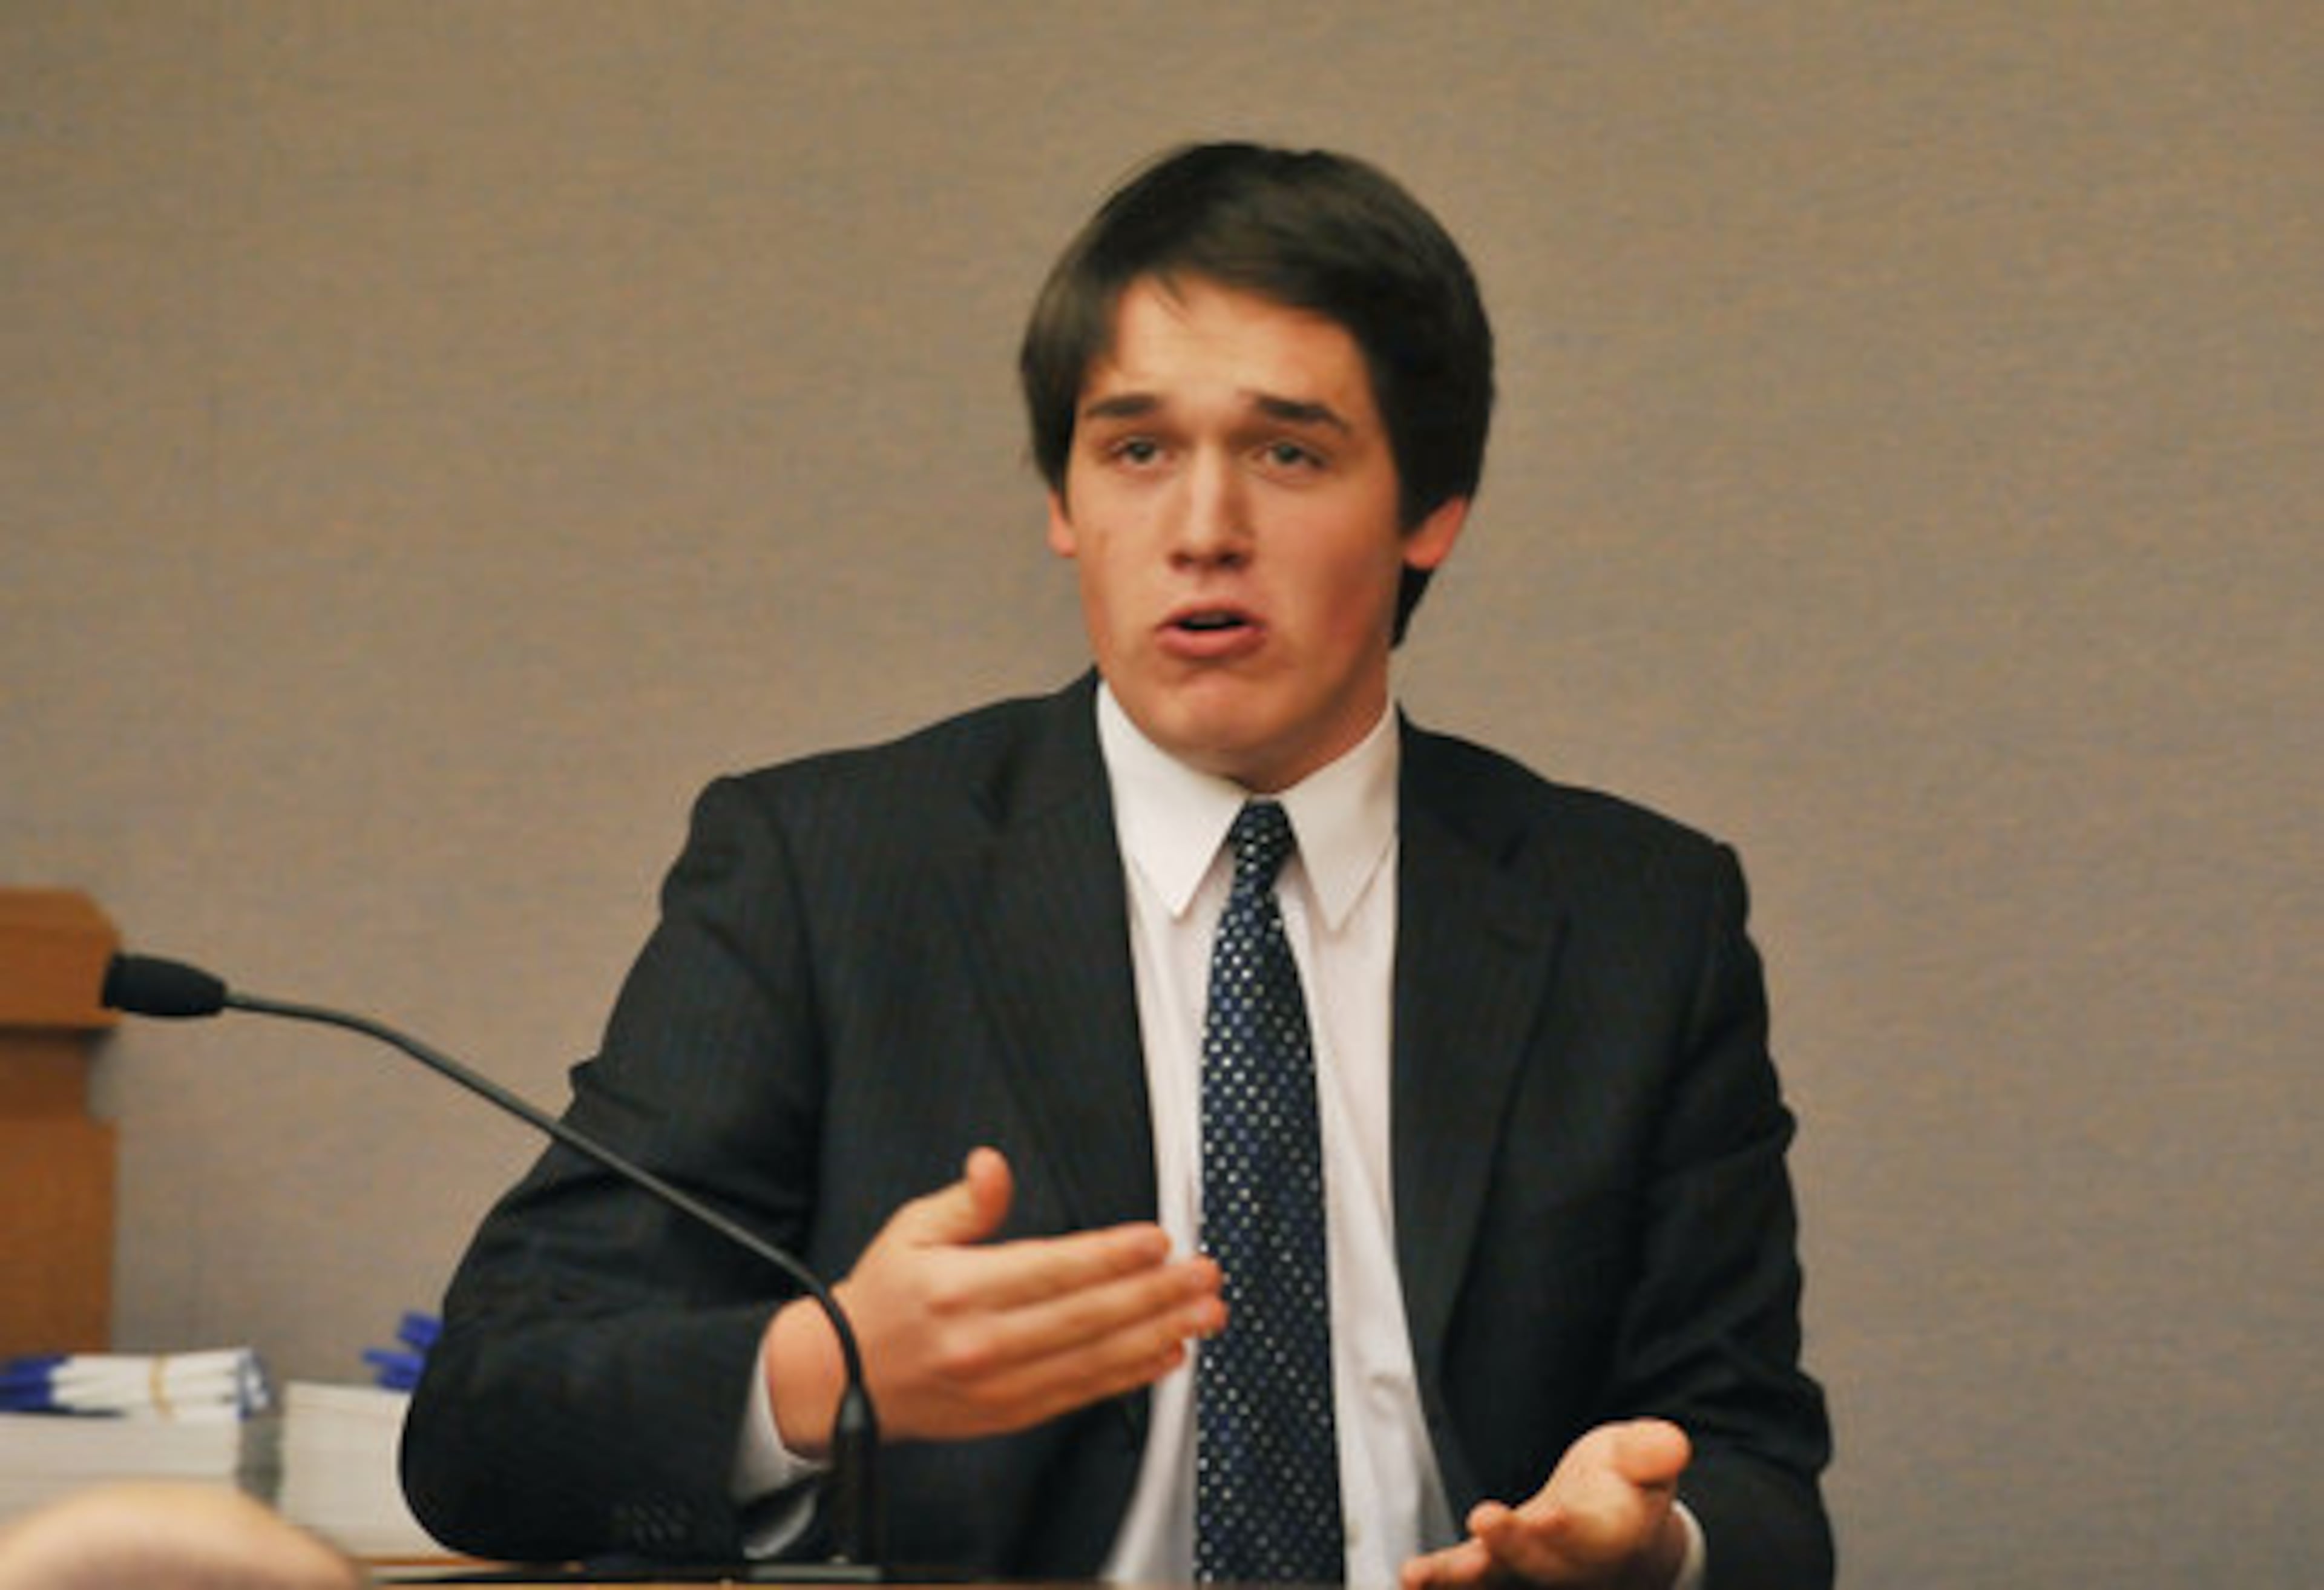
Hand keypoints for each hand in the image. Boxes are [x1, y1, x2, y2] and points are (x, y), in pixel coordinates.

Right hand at [762, 1146, 1222, 1452]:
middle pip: (1086, 1317)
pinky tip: (1167, 1353)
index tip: (1159, 1241)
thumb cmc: (883, 1298)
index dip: (1111, 1256)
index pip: (1051, 1270)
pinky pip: (1082, 1395)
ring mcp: (998, 1385)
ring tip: (1204, 1314)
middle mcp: (982, 1342)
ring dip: (1158, 1334)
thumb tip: (992, 1165)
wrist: (841, 1379)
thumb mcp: (910, 1231)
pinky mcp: (1009, 1415)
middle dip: (1155, 1295)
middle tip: (1204, 1275)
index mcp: (957, 1290)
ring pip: (1094, 1360)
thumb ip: (963, 1203)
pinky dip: (1130, 1376)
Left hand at [1401, 1420, 1691, 1589]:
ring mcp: (1530, 1572)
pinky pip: (1470, 1577)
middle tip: (1484, 1520)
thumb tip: (1673, 1443)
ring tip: (1420, 1573)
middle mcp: (1569, 1566)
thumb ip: (1649, 1452)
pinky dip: (1439, 1580)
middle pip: (1539, 1565)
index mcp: (1612, 1537)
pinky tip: (1410, 1576)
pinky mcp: (1497, 1568)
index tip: (1549, 1518)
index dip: (1568, 1530)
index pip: (1590, 1537)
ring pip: (1496, 1581)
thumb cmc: (1625, 1488)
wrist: (1618, 1538)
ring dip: (1459, 1578)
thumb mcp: (1643, 1458)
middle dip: (1511, 1547)